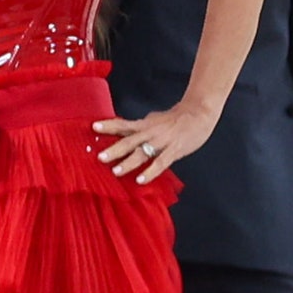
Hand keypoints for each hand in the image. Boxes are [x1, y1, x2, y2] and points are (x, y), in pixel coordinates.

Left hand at [93, 101, 216, 184]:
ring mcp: (161, 142)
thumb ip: (142, 126)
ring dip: (128, 162)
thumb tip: (128, 128)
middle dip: (114, 149)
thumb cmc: (177, 118)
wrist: (199, 113)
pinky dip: (150, 171)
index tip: (93, 126)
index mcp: (144, 125)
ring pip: (142, 152)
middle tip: (99, 157)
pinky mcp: (173, 150)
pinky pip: (160, 162)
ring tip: (116, 171)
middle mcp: (150, 132)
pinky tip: (141, 180)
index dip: (109, 125)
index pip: (123, 125)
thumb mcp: (155, 119)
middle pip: (129, 140)